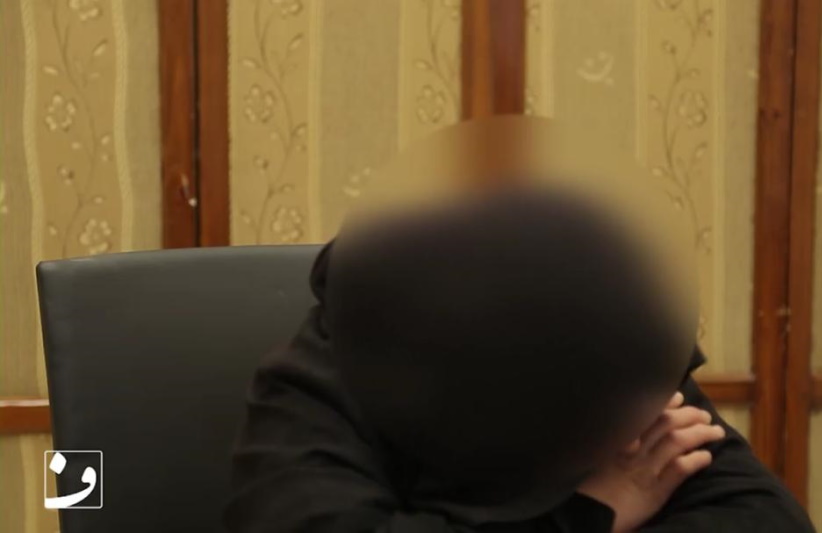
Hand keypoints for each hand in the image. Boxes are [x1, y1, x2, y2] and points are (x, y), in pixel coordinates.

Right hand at [577, 392, 725, 532]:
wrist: (584, 513)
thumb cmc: (588, 483)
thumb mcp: (595, 452)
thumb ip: (613, 437)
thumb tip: (630, 426)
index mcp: (617, 437)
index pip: (645, 412)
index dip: (666, 403)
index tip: (680, 398)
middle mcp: (632, 449)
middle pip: (666, 423)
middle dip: (690, 416)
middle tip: (704, 415)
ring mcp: (644, 469)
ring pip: (677, 442)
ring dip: (700, 434)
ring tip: (715, 432)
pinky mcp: (653, 491)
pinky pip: (679, 470)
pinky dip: (695, 461)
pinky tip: (706, 458)